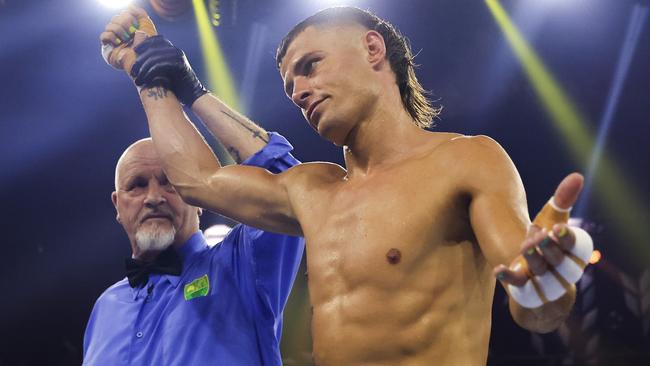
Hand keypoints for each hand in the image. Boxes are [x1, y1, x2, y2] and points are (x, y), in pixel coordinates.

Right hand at [99, 6, 156, 73]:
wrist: (143, 59)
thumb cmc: (147, 44)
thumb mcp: (146, 26)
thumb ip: (140, 13)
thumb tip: (129, 6)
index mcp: (131, 27)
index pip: (124, 14)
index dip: (128, 17)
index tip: (135, 25)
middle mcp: (122, 32)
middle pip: (116, 18)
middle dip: (125, 23)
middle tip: (131, 32)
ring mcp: (115, 40)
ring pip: (109, 25)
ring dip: (119, 30)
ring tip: (126, 39)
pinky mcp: (108, 47)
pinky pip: (104, 35)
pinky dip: (111, 37)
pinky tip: (118, 43)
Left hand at [130, 36, 207, 106]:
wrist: (192, 95)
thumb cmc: (177, 85)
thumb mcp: (164, 72)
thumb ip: (154, 64)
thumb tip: (138, 61)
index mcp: (172, 50)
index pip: (156, 39)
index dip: (144, 43)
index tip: (135, 52)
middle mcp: (176, 51)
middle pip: (153, 47)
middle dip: (140, 59)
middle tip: (133, 71)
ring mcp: (179, 58)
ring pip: (155, 57)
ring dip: (143, 68)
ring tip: (138, 80)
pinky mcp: (180, 66)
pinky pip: (160, 65)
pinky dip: (150, 73)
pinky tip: (145, 80)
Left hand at [494, 173, 592, 307]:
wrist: (538, 283)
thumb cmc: (546, 244)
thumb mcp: (552, 221)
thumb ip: (562, 201)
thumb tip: (577, 175)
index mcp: (573, 252)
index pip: (578, 247)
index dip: (568, 238)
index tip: (558, 226)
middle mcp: (562, 270)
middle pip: (561, 261)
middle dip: (551, 248)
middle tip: (538, 235)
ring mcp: (544, 283)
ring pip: (543, 274)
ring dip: (535, 261)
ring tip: (524, 246)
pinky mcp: (526, 292)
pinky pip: (520, 288)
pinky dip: (510, 279)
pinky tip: (498, 270)